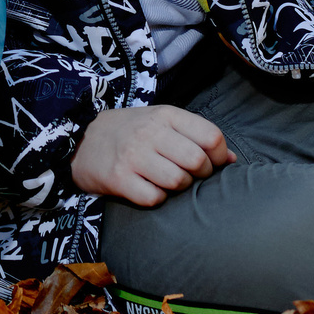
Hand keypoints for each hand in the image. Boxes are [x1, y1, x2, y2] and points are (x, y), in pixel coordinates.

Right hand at [71, 106, 234, 206]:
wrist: (81, 138)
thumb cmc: (130, 132)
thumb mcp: (161, 123)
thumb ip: (195, 136)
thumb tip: (232, 160)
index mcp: (166, 115)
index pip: (211, 136)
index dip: (219, 156)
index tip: (213, 163)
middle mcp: (150, 132)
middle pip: (197, 161)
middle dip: (201, 175)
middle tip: (191, 175)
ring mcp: (133, 156)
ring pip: (178, 181)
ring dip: (179, 188)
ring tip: (169, 182)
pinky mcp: (118, 178)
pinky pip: (154, 198)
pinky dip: (157, 198)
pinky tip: (149, 189)